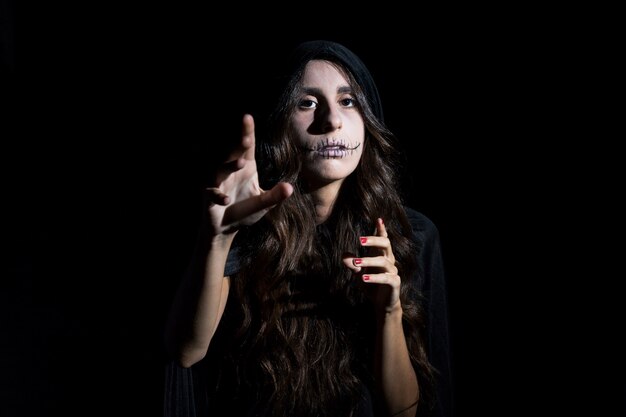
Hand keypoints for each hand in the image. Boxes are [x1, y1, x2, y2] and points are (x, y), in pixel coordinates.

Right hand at [205, 114, 292, 237]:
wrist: (226, 229)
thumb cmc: (244, 211)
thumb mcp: (263, 204)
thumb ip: (275, 196)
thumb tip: (290, 188)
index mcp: (246, 168)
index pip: (247, 147)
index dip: (247, 132)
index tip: (247, 117)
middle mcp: (230, 172)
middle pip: (233, 154)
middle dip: (238, 146)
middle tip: (247, 139)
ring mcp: (218, 183)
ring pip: (220, 170)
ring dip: (229, 167)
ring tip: (241, 164)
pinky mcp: (210, 198)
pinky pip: (212, 194)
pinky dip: (218, 195)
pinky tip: (226, 200)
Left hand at [343, 218, 400, 312]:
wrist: (382, 304)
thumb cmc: (371, 285)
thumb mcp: (359, 274)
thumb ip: (353, 264)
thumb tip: (343, 255)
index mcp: (381, 255)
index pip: (383, 239)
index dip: (381, 230)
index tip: (378, 220)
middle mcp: (389, 261)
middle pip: (386, 245)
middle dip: (374, 240)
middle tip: (360, 240)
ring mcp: (393, 272)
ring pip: (383, 262)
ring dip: (368, 261)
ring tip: (356, 262)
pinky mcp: (395, 283)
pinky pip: (386, 278)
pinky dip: (375, 278)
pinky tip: (363, 278)